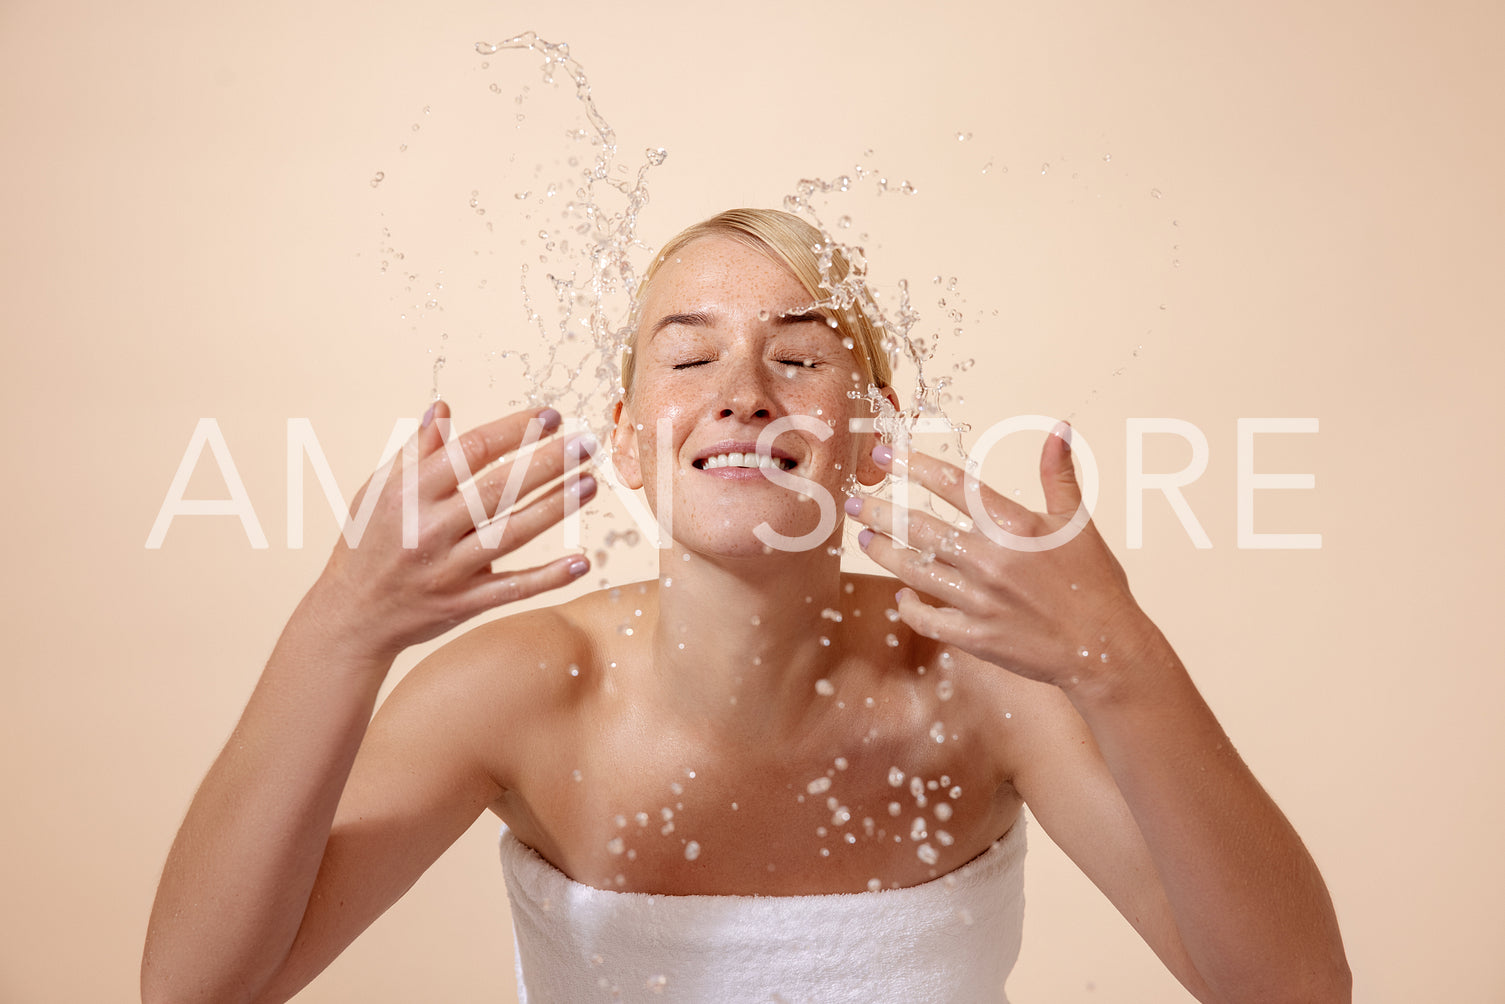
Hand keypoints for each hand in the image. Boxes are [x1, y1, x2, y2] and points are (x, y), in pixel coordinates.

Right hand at [305, 401, 597, 662]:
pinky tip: (582, 561)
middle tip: (587, 443)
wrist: (350, 616)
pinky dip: (548, 577)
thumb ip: (416, 453)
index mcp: (409, 494)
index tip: (550, 415)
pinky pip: (512, 589)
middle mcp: (429, 530)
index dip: (514, 430)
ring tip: (592, 483)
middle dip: (548, 463)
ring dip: (556, 508)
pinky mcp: (463, 604)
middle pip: (498, 489)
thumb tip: (442, 409)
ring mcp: (448, 570)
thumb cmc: (368, 543)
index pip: (471, 452)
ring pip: (511, 534)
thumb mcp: (379, 491)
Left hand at [844, 424, 1150, 689]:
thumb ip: (1058, 476)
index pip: (953, 486)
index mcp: (1015, 527)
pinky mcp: (976, 636)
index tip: (883, 457)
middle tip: (855, 502)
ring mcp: (980, 601)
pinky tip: (902, 596)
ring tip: (866, 540)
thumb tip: (1058, 429)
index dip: (914, 467)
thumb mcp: (1079, 523)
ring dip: (885, 554)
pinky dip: (910, 607)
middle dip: (881, 512)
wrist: (1106, 649)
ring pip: (915, 571)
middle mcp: (991, 561)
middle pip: (920, 529)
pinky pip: (928, 619)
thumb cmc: (1096, 583)